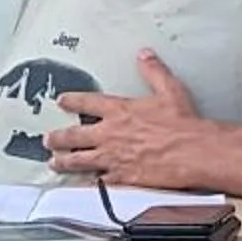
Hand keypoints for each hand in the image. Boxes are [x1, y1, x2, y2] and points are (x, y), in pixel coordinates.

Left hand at [45, 51, 210, 186]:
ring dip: (64, 162)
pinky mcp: (122, 177)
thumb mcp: (170, 90)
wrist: (193, 151)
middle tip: (48, 139)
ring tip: (54, 163)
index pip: (87, 102)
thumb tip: (145, 55)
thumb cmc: (184, 125)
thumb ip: (154, 71)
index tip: (61, 101)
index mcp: (120, 111)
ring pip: (79, 161)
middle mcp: (110, 134)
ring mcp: (113, 157)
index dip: (72, 100)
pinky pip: (99, 182)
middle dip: (58, 137)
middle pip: (74, 135)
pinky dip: (88, 183)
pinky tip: (81, 185)